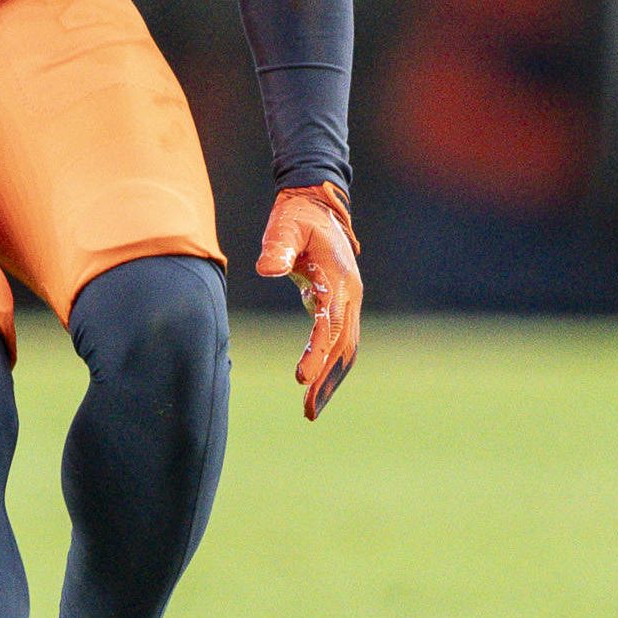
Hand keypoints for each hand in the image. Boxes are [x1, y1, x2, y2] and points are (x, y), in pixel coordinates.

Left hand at [256, 183, 360, 418]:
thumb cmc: (297, 217)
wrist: (318, 206)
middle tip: (308, 411)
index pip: (330, 323)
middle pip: (344, 345)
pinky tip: (316, 382)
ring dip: (331, 378)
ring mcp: (348, 301)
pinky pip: (339, 341)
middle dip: (328, 379)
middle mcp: (349, 294)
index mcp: (338, 278)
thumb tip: (267, 269)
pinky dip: (331, 364)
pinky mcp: (339, 305)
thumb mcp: (285, 225)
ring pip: (346, 348)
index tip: (301, 378)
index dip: (317, 352)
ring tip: (311, 409)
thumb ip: (277, 246)